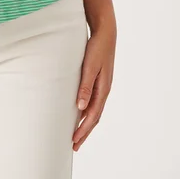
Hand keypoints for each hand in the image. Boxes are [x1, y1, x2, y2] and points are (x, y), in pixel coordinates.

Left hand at [72, 18, 115, 150]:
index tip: (74, 141)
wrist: (105, 32)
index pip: (92, 116)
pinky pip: (93, 101)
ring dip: (85, 123)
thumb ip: (85, 86)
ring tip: (76, 134)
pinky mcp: (98, 80)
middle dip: (84, 132)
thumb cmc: (97, 48)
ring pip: (94, 110)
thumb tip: (80, 107)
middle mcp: (104, 90)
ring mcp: (102, 85)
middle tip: (74, 145)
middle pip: (94, 116)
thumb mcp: (90, 66)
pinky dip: (86, 111)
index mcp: (103, 89)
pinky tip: (79, 112)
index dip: (83, 130)